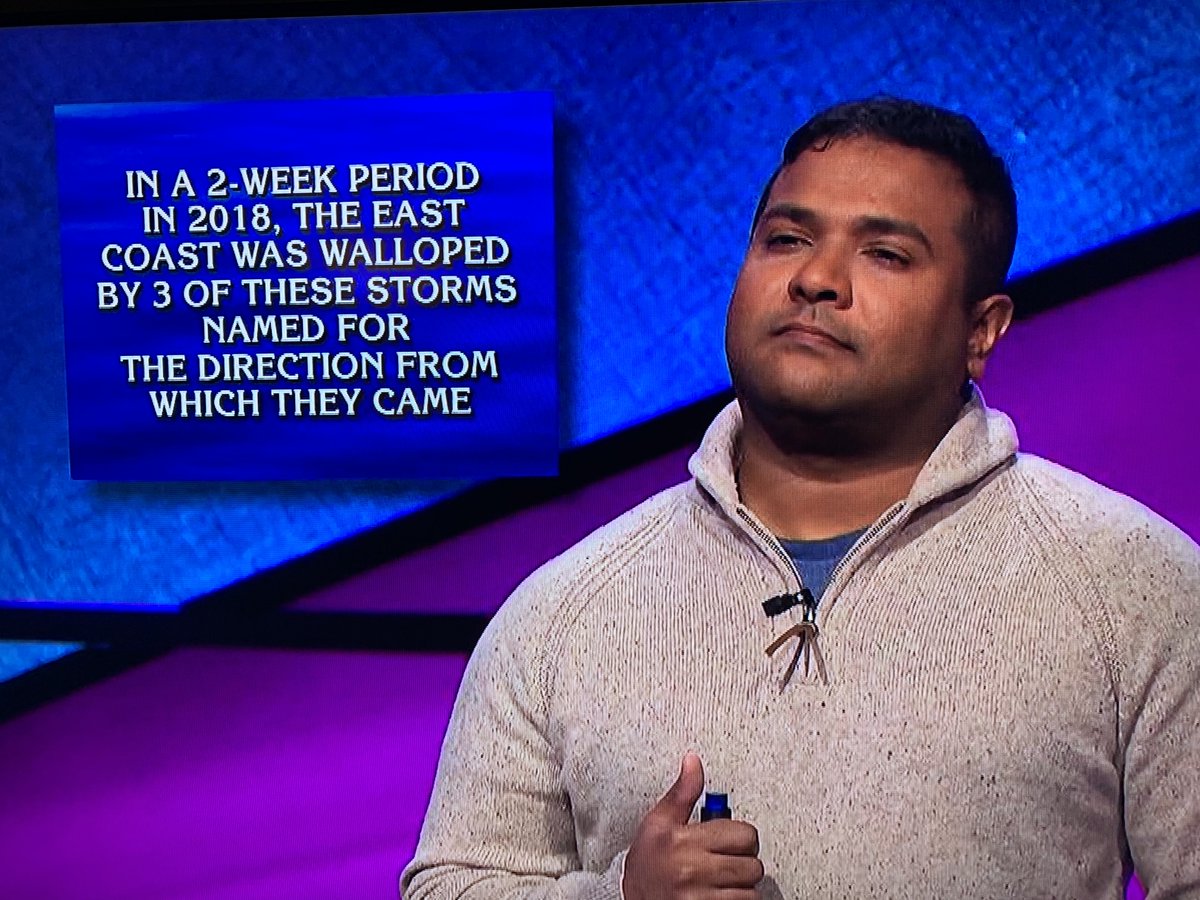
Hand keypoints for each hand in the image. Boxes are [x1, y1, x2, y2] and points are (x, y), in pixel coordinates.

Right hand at [623, 753, 762, 899]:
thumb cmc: (646, 863)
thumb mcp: (658, 823)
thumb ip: (682, 793)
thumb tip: (693, 762)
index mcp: (683, 841)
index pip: (744, 835)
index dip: (740, 836)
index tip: (729, 839)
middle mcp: (693, 871)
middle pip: (752, 865)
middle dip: (743, 861)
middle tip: (724, 860)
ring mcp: (701, 898)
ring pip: (751, 890)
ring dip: (741, 886)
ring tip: (720, 880)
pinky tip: (718, 895)